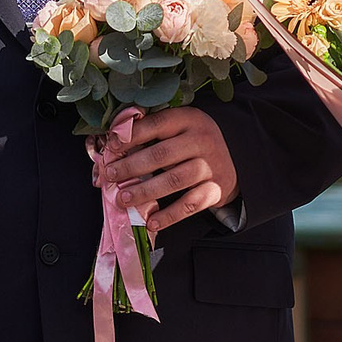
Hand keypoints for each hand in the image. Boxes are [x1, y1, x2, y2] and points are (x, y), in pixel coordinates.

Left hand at [91, 106, 241, 232]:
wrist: (231, 160)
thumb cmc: (191, 143)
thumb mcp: (177, 128)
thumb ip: (149, 132)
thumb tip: (110, 147)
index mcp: (188, 119)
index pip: (156, 125)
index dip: (131, 136)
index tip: (111, 147)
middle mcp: (202, 140)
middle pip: (161, 155)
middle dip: (131, 166)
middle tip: (110, 176)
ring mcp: (210, 166)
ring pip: (174, 180)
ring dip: (144, 191)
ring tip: (123, 199)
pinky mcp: (215, 189)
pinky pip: (190, 205)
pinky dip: (169, 216)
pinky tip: (151, 222)